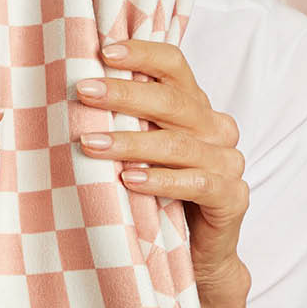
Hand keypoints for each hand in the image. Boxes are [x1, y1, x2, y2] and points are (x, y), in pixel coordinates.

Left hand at [73, 40, 251, 301]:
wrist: (200, 256)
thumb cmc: (161, 198)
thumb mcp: (142, 153)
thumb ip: (127, 122)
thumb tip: (74, 90)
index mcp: (197, 108)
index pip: (175, 65)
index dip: (142, 54)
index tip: (103, 51)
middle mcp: (218, 128)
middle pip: (172, 101)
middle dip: (124, 95)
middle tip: (84, 91)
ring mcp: (229, 163)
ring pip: (178, 144)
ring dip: (131, 143)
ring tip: (90, 143)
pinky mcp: (232, 197)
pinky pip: (196, 183)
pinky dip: (160, 181)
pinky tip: (129, 180)